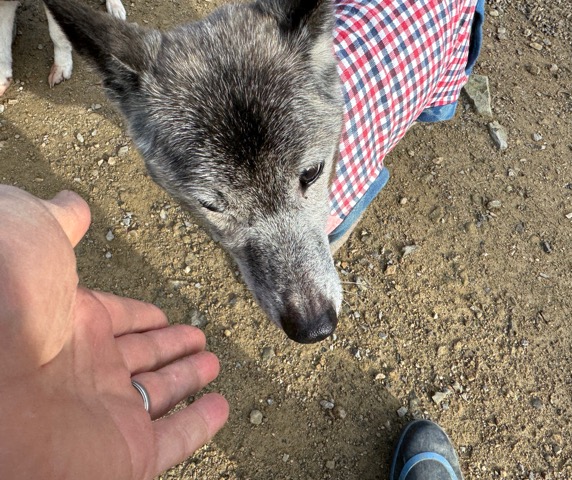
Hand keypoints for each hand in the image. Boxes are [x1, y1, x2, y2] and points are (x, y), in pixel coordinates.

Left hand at [0, 186, 228, 479]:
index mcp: (67, 322)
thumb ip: (57, 221)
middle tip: (198, 339)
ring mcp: (106, 413)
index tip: (163, 314)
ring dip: (187, 379)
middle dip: (170, 346)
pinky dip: (199, 425)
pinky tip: (218, 407)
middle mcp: (86, 369)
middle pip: (141, 356)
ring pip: (159, 394)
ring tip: (211, 365)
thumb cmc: (8, 296)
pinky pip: (174, 440)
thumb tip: (71, 202)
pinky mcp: (126, 455)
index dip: (141, 315)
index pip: (115, 319)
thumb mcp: (32, 235)